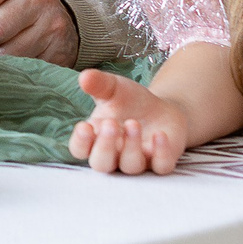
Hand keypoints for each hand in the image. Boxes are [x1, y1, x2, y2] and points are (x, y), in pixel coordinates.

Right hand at [71, 69, 192, 174]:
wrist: (162, 110)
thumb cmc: (131, 101)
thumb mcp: (114, 88)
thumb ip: (98, 84)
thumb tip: (84, 77)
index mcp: (95, 139)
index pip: (79, 150)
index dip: (80, 142)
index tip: (84, 126)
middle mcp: (114, 155)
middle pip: (101, 164)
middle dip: (104, 147)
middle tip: (110, 124)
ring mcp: (138, 161)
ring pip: (130, 166)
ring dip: (131, 147)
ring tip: (133, 123)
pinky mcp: (161, 163)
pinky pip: (160, 166)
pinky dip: (160, 153)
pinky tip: (159, 134)